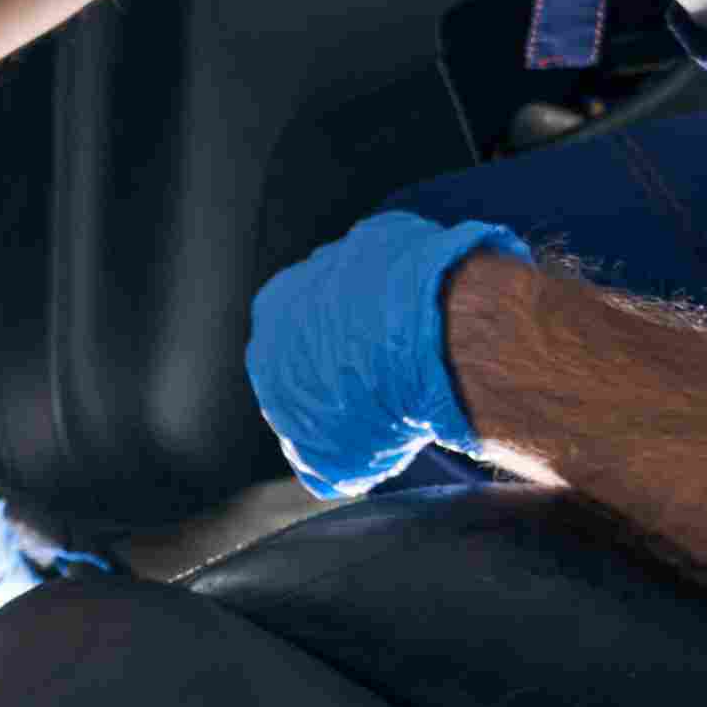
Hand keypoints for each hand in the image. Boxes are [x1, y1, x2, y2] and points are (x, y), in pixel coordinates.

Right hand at [244, 214, 533, 499]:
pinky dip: (412, 291)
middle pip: (321, 327)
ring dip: (384, 319)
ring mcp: (340, 257)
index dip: (328, 392)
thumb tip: (323, 469)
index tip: (363, 407)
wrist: (430, 340)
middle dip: (352, 350)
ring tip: (420, 351)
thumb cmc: (377, 403)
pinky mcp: (387, 237)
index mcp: (268, 337)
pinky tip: (437, 319)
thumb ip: (314, 461)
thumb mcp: (334, 462)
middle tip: (394, 381)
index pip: (291, 369)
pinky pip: (396, 269)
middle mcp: (293, 288)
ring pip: (360, 296)